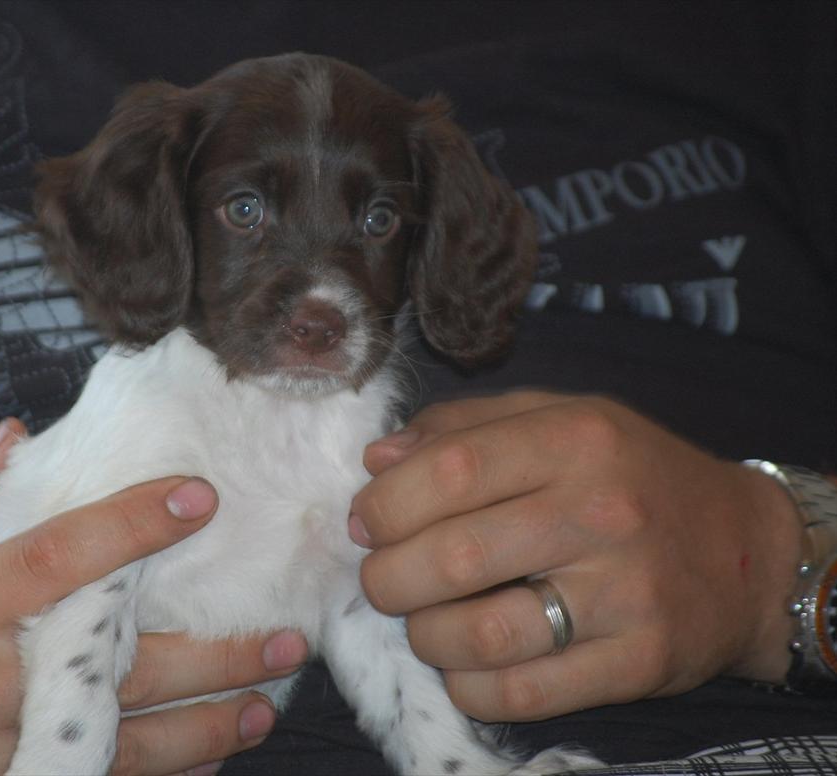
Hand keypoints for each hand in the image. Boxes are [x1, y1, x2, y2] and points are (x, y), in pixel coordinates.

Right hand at [0, 420, 304, 774]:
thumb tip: (18, 441)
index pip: (57, 560)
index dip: (135, 525)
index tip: (202, 496)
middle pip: (115, 671)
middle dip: (209, 657)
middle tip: (282, 637)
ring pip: (114, 751)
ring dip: (199, 733)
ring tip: (262, 710)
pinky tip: (196, 766)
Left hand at [350, 391, 801, 721]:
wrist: (750, 552)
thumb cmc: (632, 476)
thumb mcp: (559, 418)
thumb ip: (463, 427)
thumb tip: (376, 459)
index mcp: (573, 439)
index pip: (447, 470)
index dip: (385, 503)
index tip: (367, 522)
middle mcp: (600, 511)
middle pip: (453, 556)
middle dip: (388, 578)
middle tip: (384, 580)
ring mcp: (625, 593)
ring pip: (480, 634)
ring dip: (425, 637)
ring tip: (425, 623)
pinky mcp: (640, 662)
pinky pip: (523, 693)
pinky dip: (469, 688)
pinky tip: (464, 667)